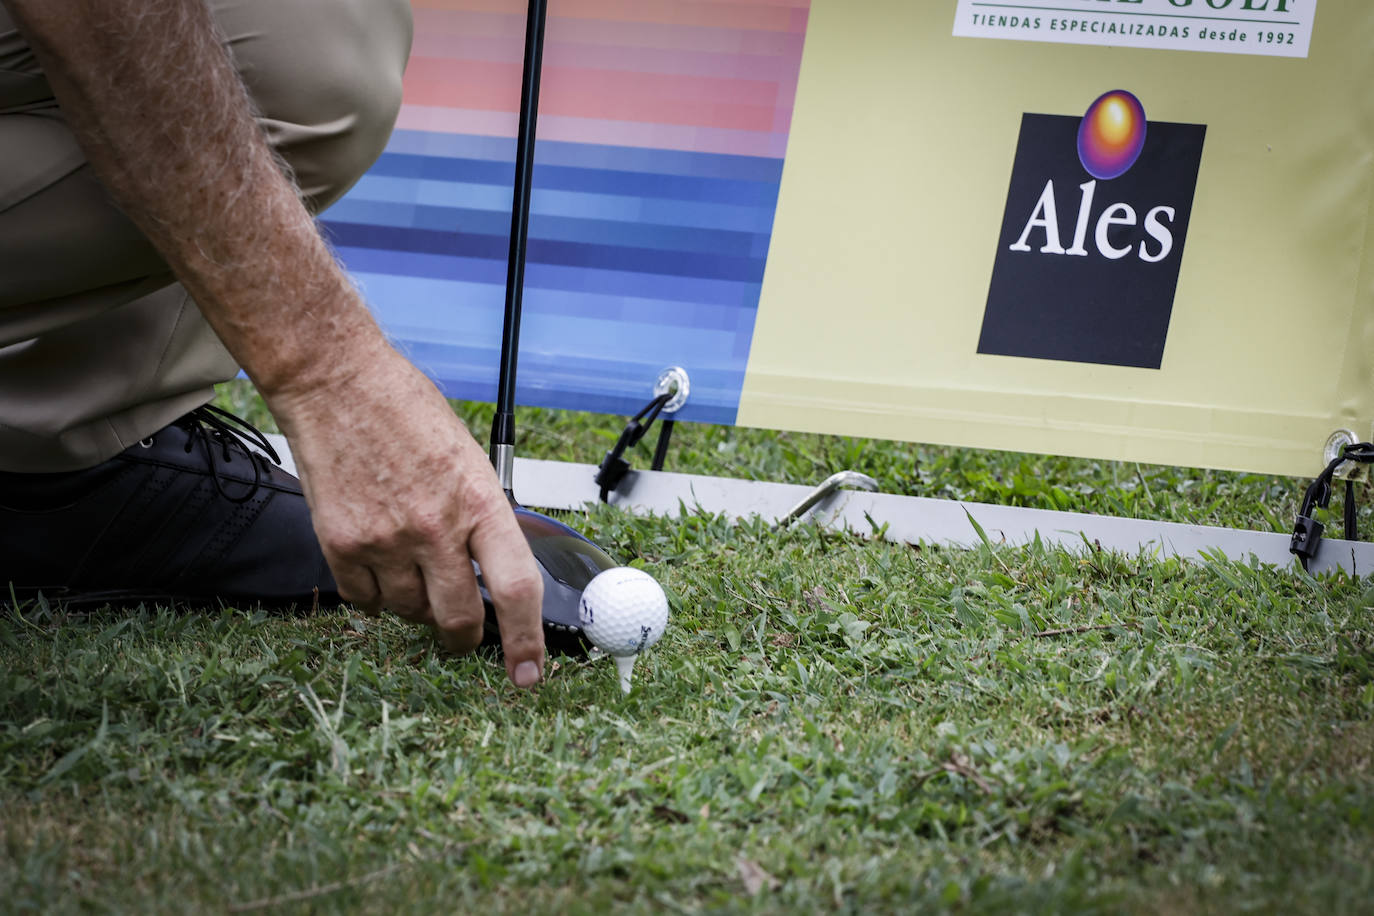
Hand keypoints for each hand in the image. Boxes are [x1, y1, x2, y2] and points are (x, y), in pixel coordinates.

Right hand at [270, 344, 544, 687]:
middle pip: (458, 619)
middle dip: (464, 637)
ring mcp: (384, 540)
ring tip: (412, 565)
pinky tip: (379, 562)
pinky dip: (376, 596)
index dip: (526, 642)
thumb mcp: (470, 459)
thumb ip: (483, 517)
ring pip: (409, 614)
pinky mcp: (340, 544)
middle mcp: (434, 528)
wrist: (336, 383)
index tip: (528, 674)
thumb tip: (497, 571)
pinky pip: (364, 602)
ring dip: (417, 607)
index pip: (515, 590)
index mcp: (479, 502)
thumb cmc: (407, 410)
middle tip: (463, 631)